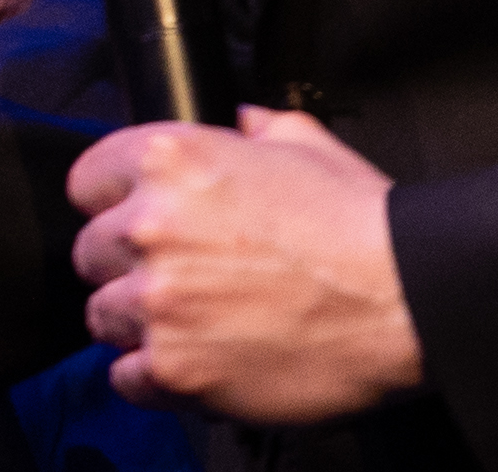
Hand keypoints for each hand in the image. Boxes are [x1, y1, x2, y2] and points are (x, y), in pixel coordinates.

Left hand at [69, 108, 419, 421]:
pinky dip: (152, 376)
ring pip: (103, 315)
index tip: (137, 222)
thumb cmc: (363, 227)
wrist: (409, 301)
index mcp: (169, 160)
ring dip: (137, 322)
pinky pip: (126, 377)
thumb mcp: (308, 145)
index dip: (116, 204)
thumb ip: (256, 128)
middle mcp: (149, 226)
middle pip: (92, 252)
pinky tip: (191, 364)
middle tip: (177, 279)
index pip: (88, 182)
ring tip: (189, 324)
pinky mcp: (176, 368)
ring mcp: (158, 302)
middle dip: (127, 265)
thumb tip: (239, 121)